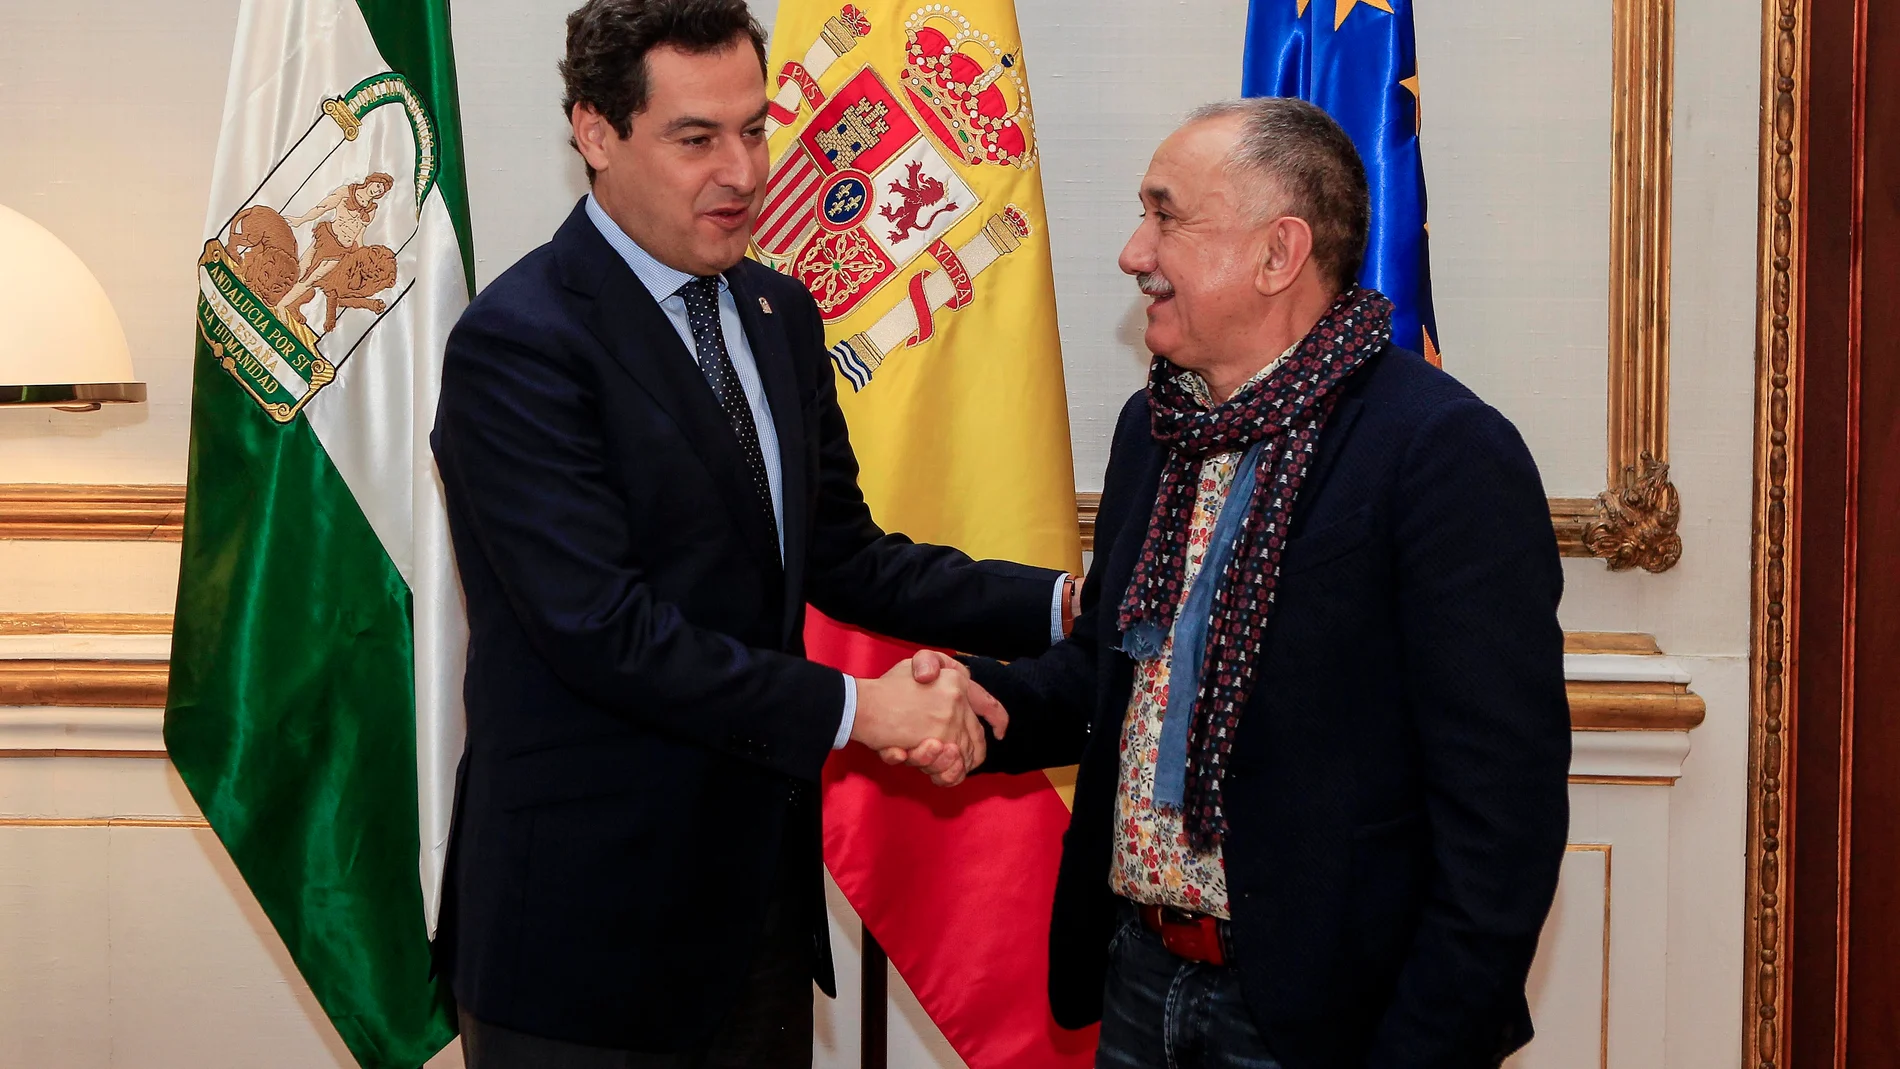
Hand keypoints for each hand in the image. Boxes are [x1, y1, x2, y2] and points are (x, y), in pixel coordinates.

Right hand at [876, 651, 1008, 785]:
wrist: (863, 705)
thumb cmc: (886, 687)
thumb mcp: (916, 664)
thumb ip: (937, 668)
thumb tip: (942, 679)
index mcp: (957, 680)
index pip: (988, 704)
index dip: (998, 720)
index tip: (1000, 732)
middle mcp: (958, 701)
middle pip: (976, 739)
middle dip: (965, 753)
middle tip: (945, 755)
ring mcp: (949, 722)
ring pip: (963, 756)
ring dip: (948, 764)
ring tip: (928, 757)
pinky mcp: (935, 742)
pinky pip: (951, 768)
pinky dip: (944, 774)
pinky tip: (933, 768)